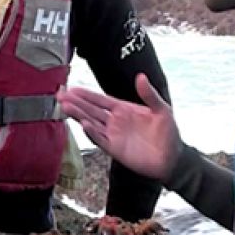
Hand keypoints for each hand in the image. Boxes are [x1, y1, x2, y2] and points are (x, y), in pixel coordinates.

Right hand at [57, 73, 180, 182]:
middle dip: (76, 103)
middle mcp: (115, 121)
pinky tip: (84, 124)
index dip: (86, 95)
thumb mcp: (162, 109)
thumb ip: (149, 94)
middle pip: (91, 110)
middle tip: (61, 95)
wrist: (173, 158)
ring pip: (91, 123)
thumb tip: (140, 76)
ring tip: (65, 107)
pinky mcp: (115, 149)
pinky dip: (92, 132)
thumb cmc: (168, 134)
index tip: (72, 89)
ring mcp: (113, 135)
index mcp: (124, 109)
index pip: (100, 100)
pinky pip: (100, 140)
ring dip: (78, 115)